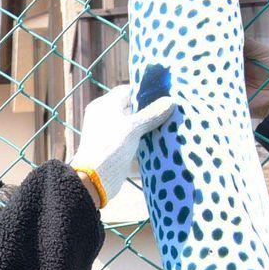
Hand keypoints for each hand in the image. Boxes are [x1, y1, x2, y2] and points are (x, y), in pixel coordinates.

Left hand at [67, 68, 176, 206]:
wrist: (95, 179)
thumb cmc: (110, 147)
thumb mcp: (133, 128)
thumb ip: (151, 114)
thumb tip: (170, 101)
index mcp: (105, 105)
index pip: (128, 90)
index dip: (146, 91)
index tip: (166, 92)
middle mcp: (107, 115)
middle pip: (133, 106)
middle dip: (151, 108)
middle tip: (173, 107)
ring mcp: (112, 131)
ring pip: (135, 122)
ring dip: (150, 123)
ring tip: (172, 121)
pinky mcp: (118, 146)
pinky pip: (135, 136)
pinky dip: (146, 136)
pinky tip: (163, 136)